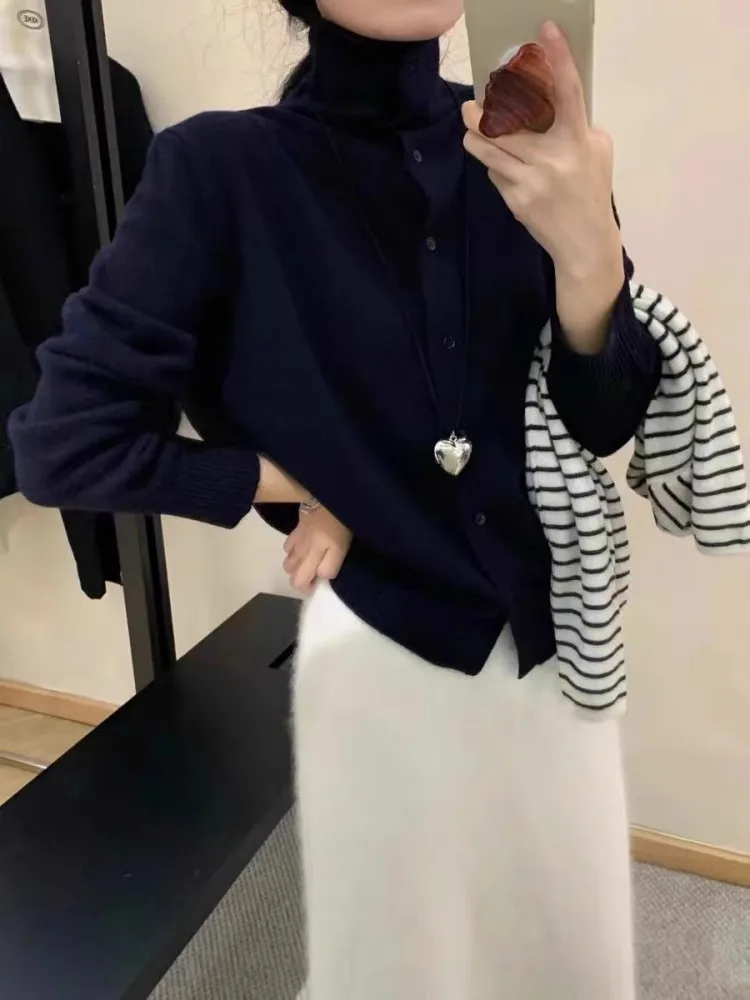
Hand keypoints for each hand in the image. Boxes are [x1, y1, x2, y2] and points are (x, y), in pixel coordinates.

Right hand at [283, 505, 351, 594]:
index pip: (300, 581)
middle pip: (292, 575)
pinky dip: (293, 553)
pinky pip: (288, 548)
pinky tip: (303, 550)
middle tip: (314, 578)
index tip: (318, 586)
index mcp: (312, 556)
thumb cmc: (342, 526)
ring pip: (288, 563)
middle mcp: (301, 551)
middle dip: (301, 581)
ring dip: (296, 568)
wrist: (334, 499)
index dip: (308, 588)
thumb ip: (330, 566)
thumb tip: (320, 578)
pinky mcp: (296, 530)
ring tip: (308, 566)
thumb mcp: (341, 550)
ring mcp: (297, 540)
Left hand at [462, 21, 621, 278]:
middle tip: (472, 100)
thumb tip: (550, 104)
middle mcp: (553, 159)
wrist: (583, 243)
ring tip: (468, 123)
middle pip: (509, 124)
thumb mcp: (598, 153)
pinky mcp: (516, 200)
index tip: (545, 31)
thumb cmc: (592, 191)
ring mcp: (532, 181)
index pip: (568, 92)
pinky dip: (492, 164)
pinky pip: (495, 173)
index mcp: (579, 141)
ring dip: (474, 134)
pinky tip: (495, 161)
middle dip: (484, 110)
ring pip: (491, 149)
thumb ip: (578, 126)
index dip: (558, 60)